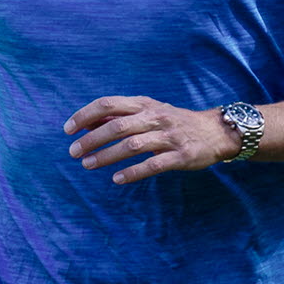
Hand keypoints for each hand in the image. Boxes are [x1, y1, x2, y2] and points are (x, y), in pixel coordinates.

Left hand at [66, 95, 239, 182]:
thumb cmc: (174, 122)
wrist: (216, 132)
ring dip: (107, 155)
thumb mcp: (148, 112)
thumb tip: (87, 123)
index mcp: (144, 104)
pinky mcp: (181, 156)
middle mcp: (155, 117)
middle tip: (74, 152)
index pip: (108, 104)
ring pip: (132, 145)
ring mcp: (169, 136)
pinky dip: (133, 172)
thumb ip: (120, 116)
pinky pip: (153, 165)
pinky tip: (117, 179)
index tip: (68, 130)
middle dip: (92, 139)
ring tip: (88, 164)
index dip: (85, 115)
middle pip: (117, 125)